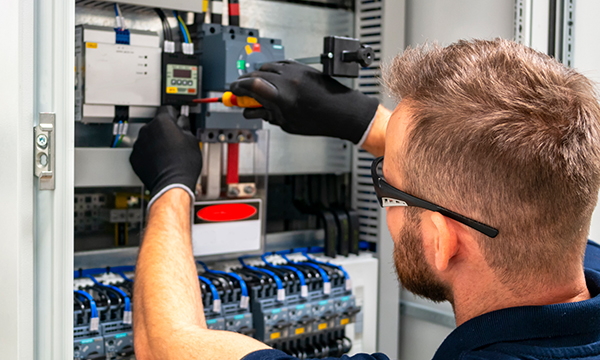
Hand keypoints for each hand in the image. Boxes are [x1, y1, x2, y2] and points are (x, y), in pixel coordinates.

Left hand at [130, 106, 201, 207]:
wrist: (172, 184)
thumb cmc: (183, 164)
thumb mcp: (192, 140)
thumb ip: (185, 126)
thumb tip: (182, 122)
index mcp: (162, 122)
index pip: (167, 109)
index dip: (174, 114)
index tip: (177, 119)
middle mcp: (147, 130)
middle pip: (156, 124)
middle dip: (165, 130)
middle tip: (176, 141)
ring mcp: (139, 144)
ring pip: (148, 138)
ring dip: (156, 142)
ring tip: (168, 153)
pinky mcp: (134, 158)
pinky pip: (142, 151)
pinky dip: (149, 154)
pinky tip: (160, 161)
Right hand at [230, 60, 378, 143]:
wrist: (343, 111)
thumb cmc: (319, 121)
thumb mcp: (288, 124)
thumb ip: (267, 114)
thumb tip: (251, 110)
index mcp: (283, 98)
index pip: (251, 86)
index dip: (237, 88)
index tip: (232, 92)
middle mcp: (288, 81)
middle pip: (255, 75)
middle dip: (244, 83)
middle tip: (240, 92)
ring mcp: (295, 71)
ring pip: (266, 68)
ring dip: (257, 76)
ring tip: (257, 88)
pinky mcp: (301, 67)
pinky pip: (279, 64)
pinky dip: (271, 71)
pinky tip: (271, 79)